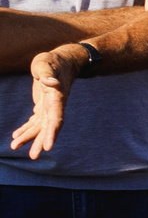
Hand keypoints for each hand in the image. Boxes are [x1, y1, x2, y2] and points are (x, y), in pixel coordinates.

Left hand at [9, 44, 84, 158]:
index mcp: (57, 97)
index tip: (48, 147)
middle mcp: (55, 106)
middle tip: (32, 157)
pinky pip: (35, 121)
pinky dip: (27, 129)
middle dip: (39, 141)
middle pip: (48, 127)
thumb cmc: (53, 61)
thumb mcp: (46, 63)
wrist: (63, 61)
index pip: (56, 119)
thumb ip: (47, 73)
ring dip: (29, 137)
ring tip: (14, 147)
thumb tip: (51, 83)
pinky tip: (16, 136)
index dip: (51, 133)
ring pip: (39, 126)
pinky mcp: (43, 106)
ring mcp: (49, 107)